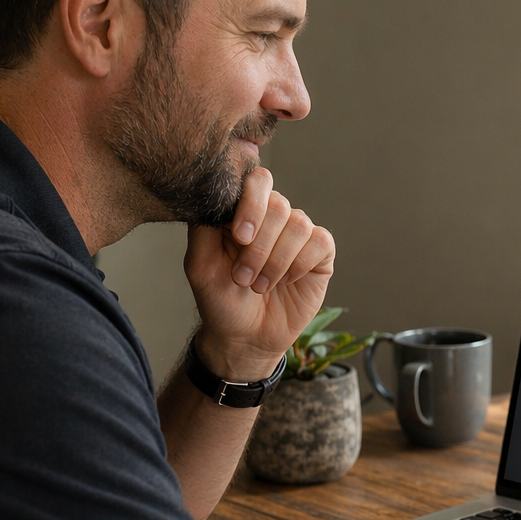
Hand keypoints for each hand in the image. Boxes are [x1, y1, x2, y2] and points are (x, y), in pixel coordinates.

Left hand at [185, 167, 334, 379]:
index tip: (240, 237)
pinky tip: (286, 282)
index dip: (252, 204)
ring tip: (260, 285)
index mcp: (244, 212)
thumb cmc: (220, 301)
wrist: (245, 338)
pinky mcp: (320, 253)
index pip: (257, 181)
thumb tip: (216, 196)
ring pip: (299, 225)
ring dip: (276, 261)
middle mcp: (273, 217)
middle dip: (259, 247)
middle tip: (243, 278)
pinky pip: (320, 242)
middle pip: (279, 205)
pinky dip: (299, 265)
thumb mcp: (200, 265)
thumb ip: (203, 228)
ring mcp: (298, 234)